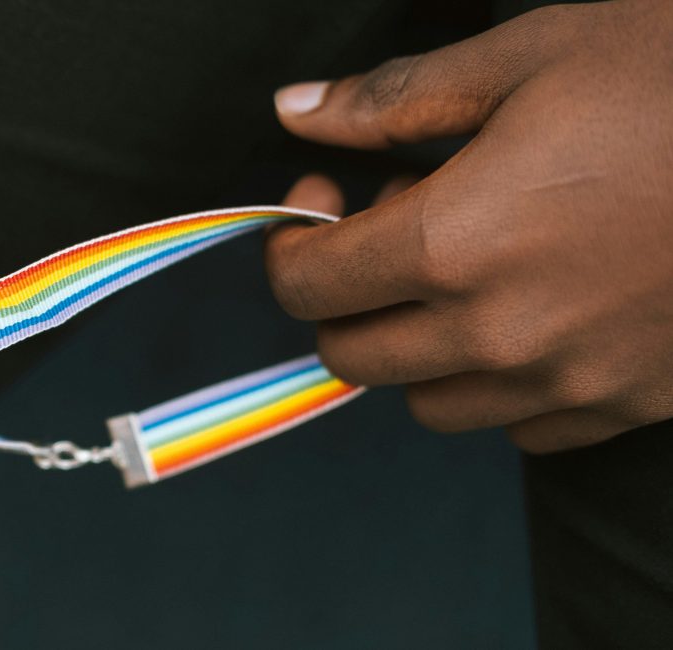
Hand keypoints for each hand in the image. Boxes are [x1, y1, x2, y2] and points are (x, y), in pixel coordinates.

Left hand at [265, 1, 672, 452]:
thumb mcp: (528, 57)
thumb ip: (392, 99)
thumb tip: (294, 114)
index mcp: (454, 242)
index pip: (307, 284)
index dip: (293, 243)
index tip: (321, 201)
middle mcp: (498, 332)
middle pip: (352, 356)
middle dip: (343, 298)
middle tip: (390, 229)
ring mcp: (568, 380)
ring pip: (427, 401)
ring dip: (416, 343)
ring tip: (466, 268)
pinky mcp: (629, 403)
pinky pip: (520, 427)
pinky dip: (498, 381)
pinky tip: (533, 311)